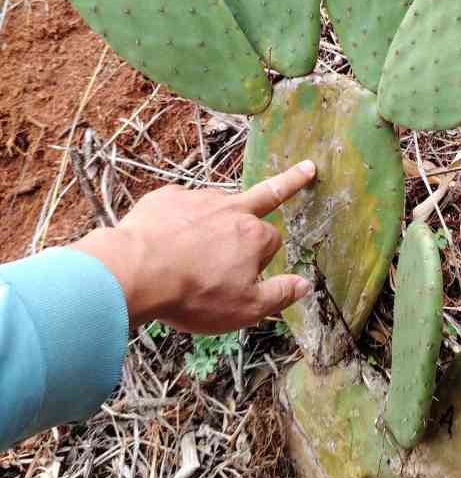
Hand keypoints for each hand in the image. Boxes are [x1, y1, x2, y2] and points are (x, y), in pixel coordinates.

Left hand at [74, 160, 315, 331]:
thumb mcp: (244, 309)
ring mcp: (197, 199)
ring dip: (215, 216)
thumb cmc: (192, 294)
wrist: (135, 272)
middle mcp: (231, 209)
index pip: (271, 241)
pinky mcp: (166, 198)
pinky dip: (177, 218)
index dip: (261, 260)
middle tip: (307, 168)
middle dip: (291, 181)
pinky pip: (179, 205)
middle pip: (267, 194)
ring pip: (216, 205)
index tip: (247, 276)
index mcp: (254, 236)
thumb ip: (279, 295)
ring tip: (196, 243)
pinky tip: (164, 238)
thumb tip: (306, 285)